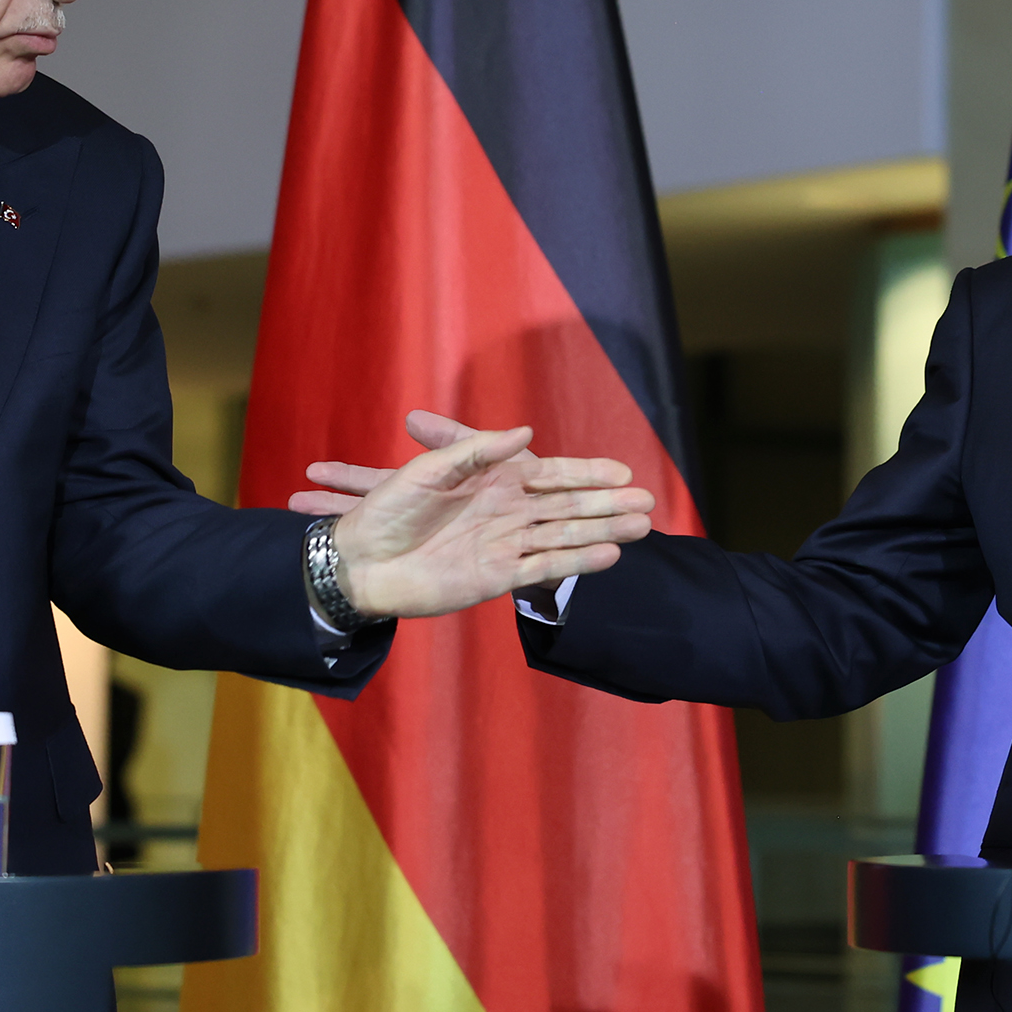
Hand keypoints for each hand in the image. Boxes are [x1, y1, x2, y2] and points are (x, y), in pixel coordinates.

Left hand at [295, 410, 652, 619]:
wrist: (362, 561)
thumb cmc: (389, 508)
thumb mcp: (430, 469)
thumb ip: (477, 451)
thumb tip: (528, 435)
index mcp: (494, 480)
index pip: (552, 473)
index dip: (589, 472)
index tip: (624, 471)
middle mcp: (507, 511)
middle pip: (569, 506)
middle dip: (609, 505)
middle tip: (649, 504)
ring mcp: (505, 544)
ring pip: (565, 535)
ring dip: (603, 533)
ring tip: (641, 530)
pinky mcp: (497, 576)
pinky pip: (543, 567)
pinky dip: (576, 561)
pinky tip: (607, 556)